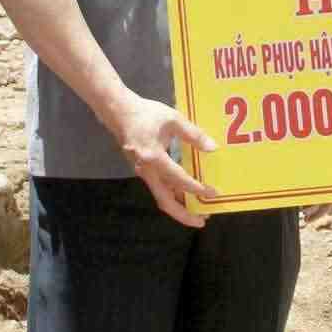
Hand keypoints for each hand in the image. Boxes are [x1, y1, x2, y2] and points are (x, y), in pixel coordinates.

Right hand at [111, 93, 218, 226]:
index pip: (179, 180)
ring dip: (179, 206)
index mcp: (154, 158)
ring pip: (161, 197)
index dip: (196, 189)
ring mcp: (143, 172)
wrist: (119, 111)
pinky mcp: (142, 170)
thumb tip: (212, 148)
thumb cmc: (146, 114)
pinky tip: (184, 194)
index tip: (213, 193)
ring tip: (197, 211)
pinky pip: (159, 188)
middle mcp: (146, 171)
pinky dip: (173, 195)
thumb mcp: (173, 119)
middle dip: (184, 214)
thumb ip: (193, 134)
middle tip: (202, 220)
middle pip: (165, 201)